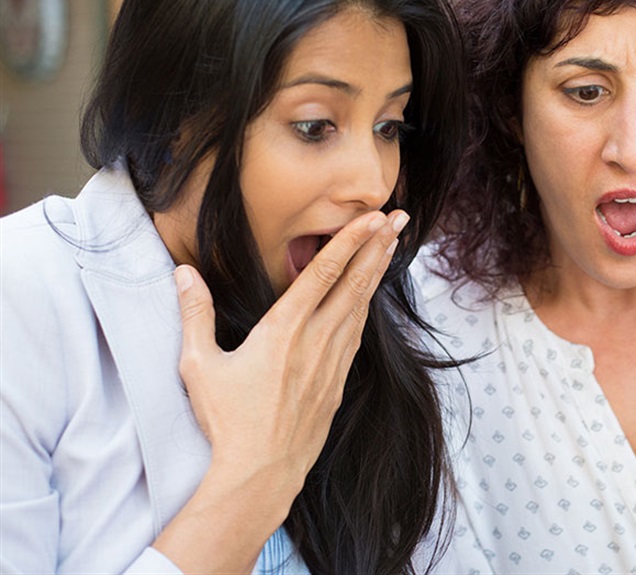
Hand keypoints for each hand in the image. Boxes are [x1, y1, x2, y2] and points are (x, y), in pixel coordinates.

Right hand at [153, 209, 406, 571]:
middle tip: (400, 217)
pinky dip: (365, 309)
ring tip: (391, 246)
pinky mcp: (337, 383)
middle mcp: (317, 340)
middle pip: (355, 282)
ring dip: (376, 273)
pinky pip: (356, 336)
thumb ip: (194, 313)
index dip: (351, 240)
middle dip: (378, 246)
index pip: (324, 271)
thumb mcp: (199, 365)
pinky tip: (367, 300)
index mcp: (286, 328)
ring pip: (360, 307)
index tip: (373, 216)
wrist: (261, 472)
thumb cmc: (227, 420)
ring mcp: (332, 362)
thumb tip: (182, 272)